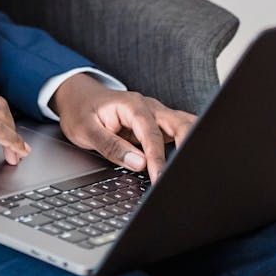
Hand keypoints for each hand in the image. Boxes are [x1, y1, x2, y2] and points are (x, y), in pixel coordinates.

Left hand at [50, 73, 195, 183]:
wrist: (77, 96)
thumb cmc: (80, 110)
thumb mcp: (85, 130)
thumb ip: (111, 146)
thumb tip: (138, 163)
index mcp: (131, 105)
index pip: (151, 134)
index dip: (157, 158)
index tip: (159, 179)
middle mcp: (148, 107)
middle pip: (179, 123)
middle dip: (189, 145)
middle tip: (190, 172)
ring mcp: (155, 115)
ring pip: (184, 125)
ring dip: (193, 142)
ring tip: (199, 166)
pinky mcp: (157, 124)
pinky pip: (178, 132)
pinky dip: (188, 143)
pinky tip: (194, 157)